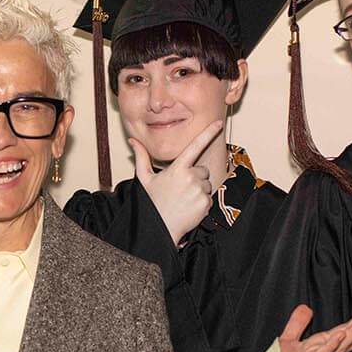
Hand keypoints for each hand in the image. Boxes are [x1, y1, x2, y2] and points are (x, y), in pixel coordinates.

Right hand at [131, 119, 223, 244]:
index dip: (208, 133)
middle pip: (202, 171)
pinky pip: (209, 198)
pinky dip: (201, 203)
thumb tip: (133, 141)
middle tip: (180, 189)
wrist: (159, 227)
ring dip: (199, 190)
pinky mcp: (206, 204)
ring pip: (207, 184)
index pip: (195, 146)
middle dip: (195, 177)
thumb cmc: (151, 202)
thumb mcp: (144, 178)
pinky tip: (189, 208)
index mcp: (178, 169)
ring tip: (183, 199)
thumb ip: (141, 157)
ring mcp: (200, 191)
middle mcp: (190, 177)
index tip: (218, 123)